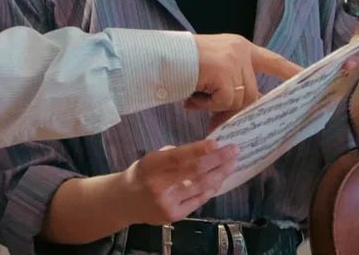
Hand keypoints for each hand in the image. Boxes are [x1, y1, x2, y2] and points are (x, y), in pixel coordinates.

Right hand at [119, 141, 238, 223]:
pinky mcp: (175, 215)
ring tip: (232, 164)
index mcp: (151, 166)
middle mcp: (159, 185)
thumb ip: (174, 156)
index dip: (199, 150)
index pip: (179, 157)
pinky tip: (220, 180)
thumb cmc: (141, 174)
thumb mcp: (151, 158)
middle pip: (194, 172)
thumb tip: (202, 151)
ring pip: (200, 187)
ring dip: (219, 174)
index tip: (217, 143)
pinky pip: (198, 200)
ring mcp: (168, 202)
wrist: (125, 202)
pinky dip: (211, 189)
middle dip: (217, 160)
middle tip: (234, 150)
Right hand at [185, 34, 300, 112]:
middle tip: (216, 122)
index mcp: (239, 47)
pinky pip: (224, 102)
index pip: (272, 60)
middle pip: (252, 92)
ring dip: (217, 108)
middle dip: (235, 110)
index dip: (291, 71)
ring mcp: (233, 61)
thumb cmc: (179, 64)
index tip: (310, 79)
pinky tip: (191, 98)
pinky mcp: (224, 72)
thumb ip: (230, 83)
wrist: (158, 57)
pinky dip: (207, 105)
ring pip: (239, 100)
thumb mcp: (211, 71)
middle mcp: (240, 51)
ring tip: (194, 101)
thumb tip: (245, 111)